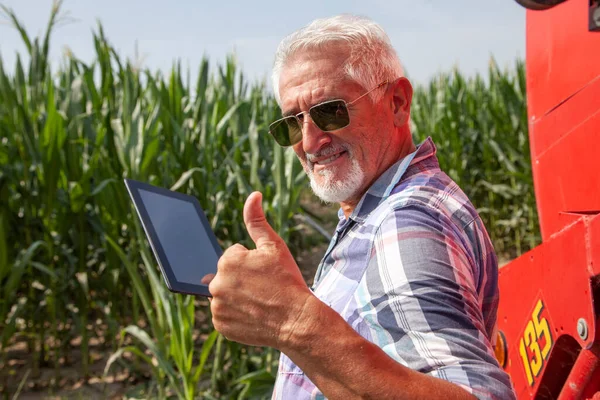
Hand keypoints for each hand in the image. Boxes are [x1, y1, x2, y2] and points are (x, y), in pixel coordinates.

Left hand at [207, 191, 312, 347]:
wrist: (297, 320)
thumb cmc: (287, 280)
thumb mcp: (274, 246)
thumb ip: (257, 220)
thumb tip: (253, 195)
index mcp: (227, 261)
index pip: (234, 256)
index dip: (252, 263)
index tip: (265, 274)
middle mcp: (216, 284)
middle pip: (227, 276)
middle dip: (242, 279)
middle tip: (264, 288)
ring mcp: (217, 307)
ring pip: (226, 295)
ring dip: (238, 296)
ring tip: (260, 302)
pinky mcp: (221, 325)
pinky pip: (225, 315)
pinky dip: (236, 315)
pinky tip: (254, 315)